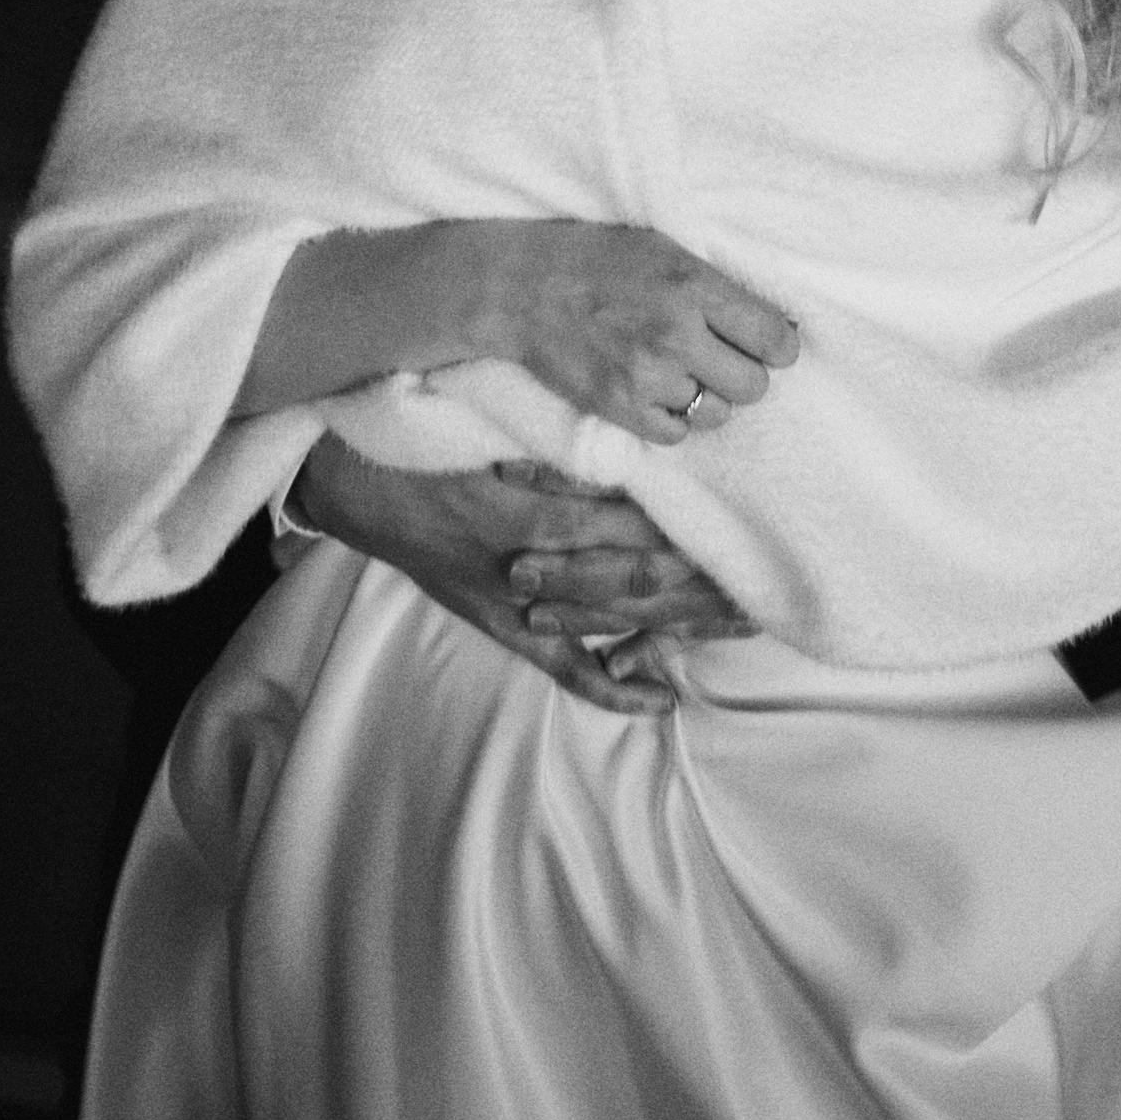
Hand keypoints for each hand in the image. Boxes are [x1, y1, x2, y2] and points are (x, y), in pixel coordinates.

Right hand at [293, 435, 749, 714]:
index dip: (683, 526)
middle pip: (631, 577)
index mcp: (525, 502)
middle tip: (764, 583)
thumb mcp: (491, 419)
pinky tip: (664, 699)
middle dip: (700, 582)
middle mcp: (525, 559)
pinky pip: (561, 667)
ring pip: (610, 621)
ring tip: (741, 624)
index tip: (740, 521)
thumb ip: (559, 434)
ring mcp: (514, 601)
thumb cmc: (428, 433)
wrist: (356, 482)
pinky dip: (612, 687)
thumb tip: (633, 434)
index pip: (623, 521)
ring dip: (677, 625)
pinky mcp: (500, 625)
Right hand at [457, 217, 798, 445]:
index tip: (766, 342)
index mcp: (694, 286)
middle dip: (744, 373)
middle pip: (754, 385)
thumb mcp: (668, 249)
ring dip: (707, 397)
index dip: (779, 345)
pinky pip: (676, 435)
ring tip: (681, 371)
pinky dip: (671, 418)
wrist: (523, 287)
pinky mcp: (619, 408)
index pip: (777, 340)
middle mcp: (676, 334)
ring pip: (717, 414)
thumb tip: (776, 325)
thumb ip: (718, 287)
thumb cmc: (600, 259)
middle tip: (720, 357)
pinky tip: (655, 391)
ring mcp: (646, 376)